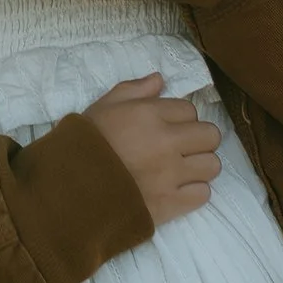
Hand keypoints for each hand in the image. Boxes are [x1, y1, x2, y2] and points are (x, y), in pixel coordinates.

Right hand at [83, 74, 220, 227]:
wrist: (70, 189)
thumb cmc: (84, 143)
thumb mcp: (103, 107)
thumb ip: (134, 89)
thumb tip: (160, 79)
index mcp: (150, 115)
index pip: (189, 109)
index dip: (180, 116)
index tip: (167, 125)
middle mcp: (167, 142)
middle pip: (210, 135)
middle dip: (198, 138)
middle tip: (182, 146)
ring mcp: (172, 175)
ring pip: (212, 165)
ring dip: (200, 165)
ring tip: (183, 168)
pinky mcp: (171, 203)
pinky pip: (203, 194)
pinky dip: (193, 191)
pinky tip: (177, 189)